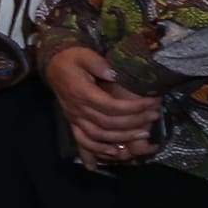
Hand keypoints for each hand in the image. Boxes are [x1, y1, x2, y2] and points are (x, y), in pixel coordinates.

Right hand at [45, 45, 159, 162]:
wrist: (53, 66)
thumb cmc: (71, 59)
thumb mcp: (84, 54)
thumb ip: (99, 64)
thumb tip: (115, 75)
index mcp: (81, 92)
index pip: (110, 106)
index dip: (133, 107)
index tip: (151, 102)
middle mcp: (77, 109)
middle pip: (108, 123)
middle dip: (134, 122)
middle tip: (154, 116)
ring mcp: (74, 118)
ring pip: (98, 135)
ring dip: (122, 138)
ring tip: (143, 134)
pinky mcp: (73, 122)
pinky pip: (83, 141)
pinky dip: (98, 150)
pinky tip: (114, 152)